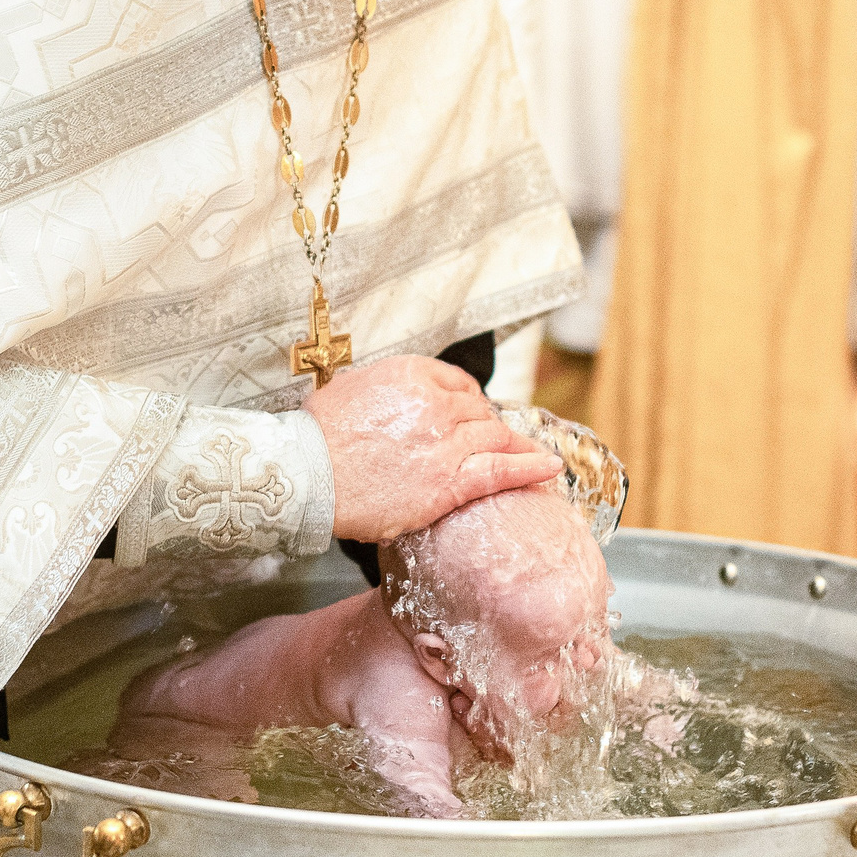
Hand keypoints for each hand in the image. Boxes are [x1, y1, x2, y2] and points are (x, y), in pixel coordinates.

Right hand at [304, 355, 558, 541]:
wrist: (307, 475)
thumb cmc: (316, 436)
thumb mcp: (348, 388)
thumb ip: (382, 387)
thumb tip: (390, 395)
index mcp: (412, 373)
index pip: (458, 382)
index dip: (468, 399)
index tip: (472, 411)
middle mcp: (436, 404)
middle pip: (479, 412)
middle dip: (488, 425)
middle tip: (494, 439)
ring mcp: (446, 443)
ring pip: (495, 438)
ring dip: (515, 444)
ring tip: (532, 452)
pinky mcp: (449, 482)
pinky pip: (501, 471)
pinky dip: (530, 467)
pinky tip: (549, 467)